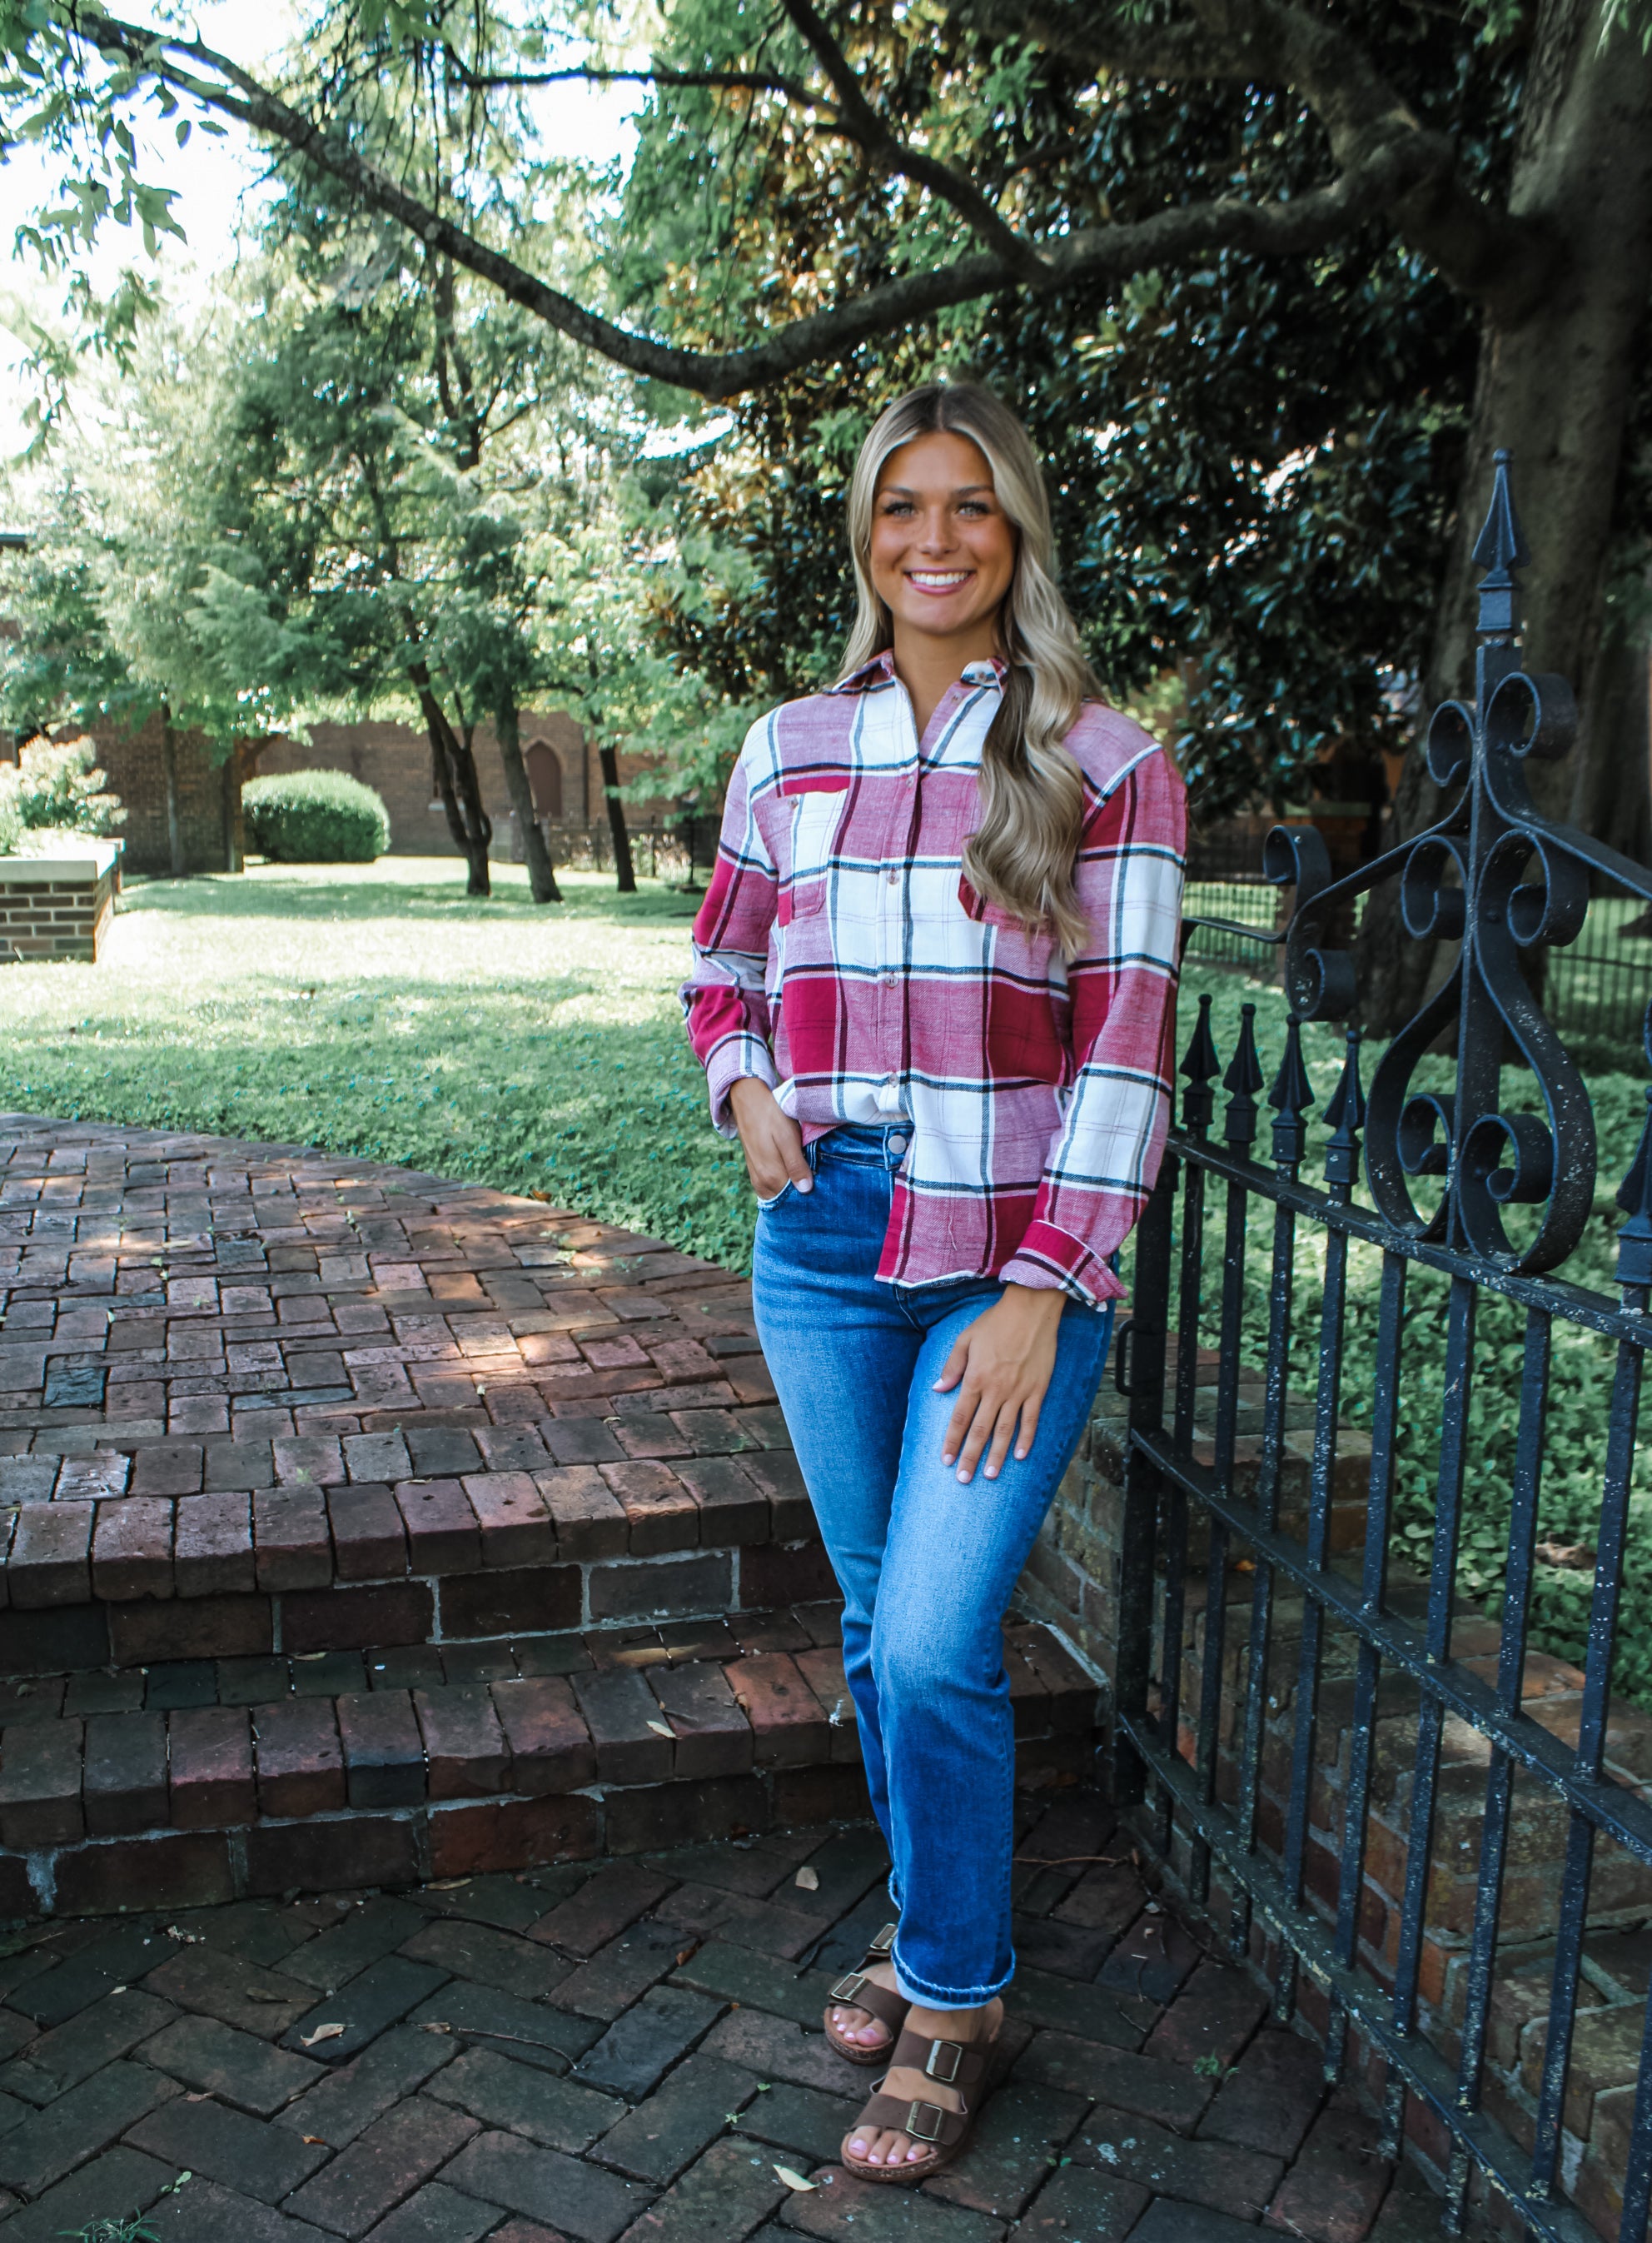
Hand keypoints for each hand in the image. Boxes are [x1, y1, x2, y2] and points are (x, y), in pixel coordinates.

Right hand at [729, 1077, 812, 1200]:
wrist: (748, 1102)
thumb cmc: (772, 1116)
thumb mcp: (787, 1137)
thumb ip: (796, 1165)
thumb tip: (806, 1190)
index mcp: (771, 1176)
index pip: (796, 1199)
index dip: (811, 1196)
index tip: (826, 1190)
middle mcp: (762, 1182)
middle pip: (787, 1199)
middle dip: (803, 1196)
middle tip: (822, 1185)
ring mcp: (757, 1179)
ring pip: (779, 1194)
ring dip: (794, 1191)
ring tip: (811, 1179)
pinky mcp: (756, 1173)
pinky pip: (772, 1188)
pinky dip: (784, 1186)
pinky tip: (795, 1176)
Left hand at [933, 1285, 1066, 1482]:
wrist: (1031, 1310)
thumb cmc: (995, 1322)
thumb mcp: (966, 1339)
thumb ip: (952, 1366)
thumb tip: (938, 1389)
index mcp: (975, 1378)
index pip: (960, 1417)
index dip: (952, 1440)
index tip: (945, 1460)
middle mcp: (995, 1390)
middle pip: (980, 1430)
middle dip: (971, 1457)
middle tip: (964, 1479)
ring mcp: (1018, 1392)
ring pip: (1005, 1431)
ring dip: (996, 1455)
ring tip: (990, 1475)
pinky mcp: (1038, 1390)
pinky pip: (1031, 1420)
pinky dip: (1025, 1439)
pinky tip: (1019, 1456)